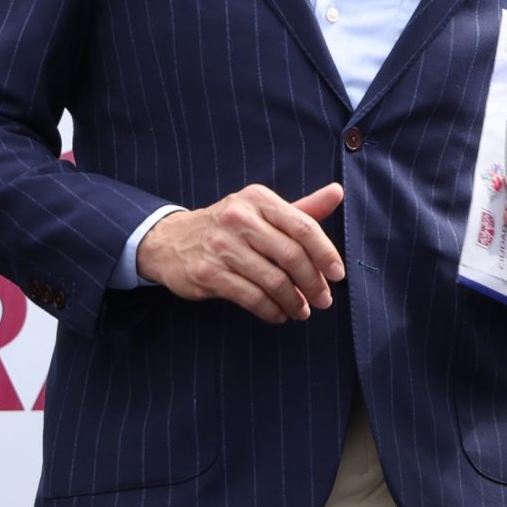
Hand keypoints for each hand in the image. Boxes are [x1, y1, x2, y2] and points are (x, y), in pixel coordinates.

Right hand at [137, 183, 346, 323]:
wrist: (169, 241)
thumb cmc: (228, 226)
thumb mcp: (262, 210)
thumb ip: (301, 208)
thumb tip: (337, 193)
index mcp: (258, 200)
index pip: (303, 227)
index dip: (326, 253)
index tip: (338, 275)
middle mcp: (239, 219)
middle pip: (291, 256)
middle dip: (313, 283)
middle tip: (324, 300)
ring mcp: (221, 246)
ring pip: (272, 280)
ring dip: (293, 300)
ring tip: (303, 310)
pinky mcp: (207, 273)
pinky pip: (250, 296)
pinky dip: (270, 309)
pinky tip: (279, 314)